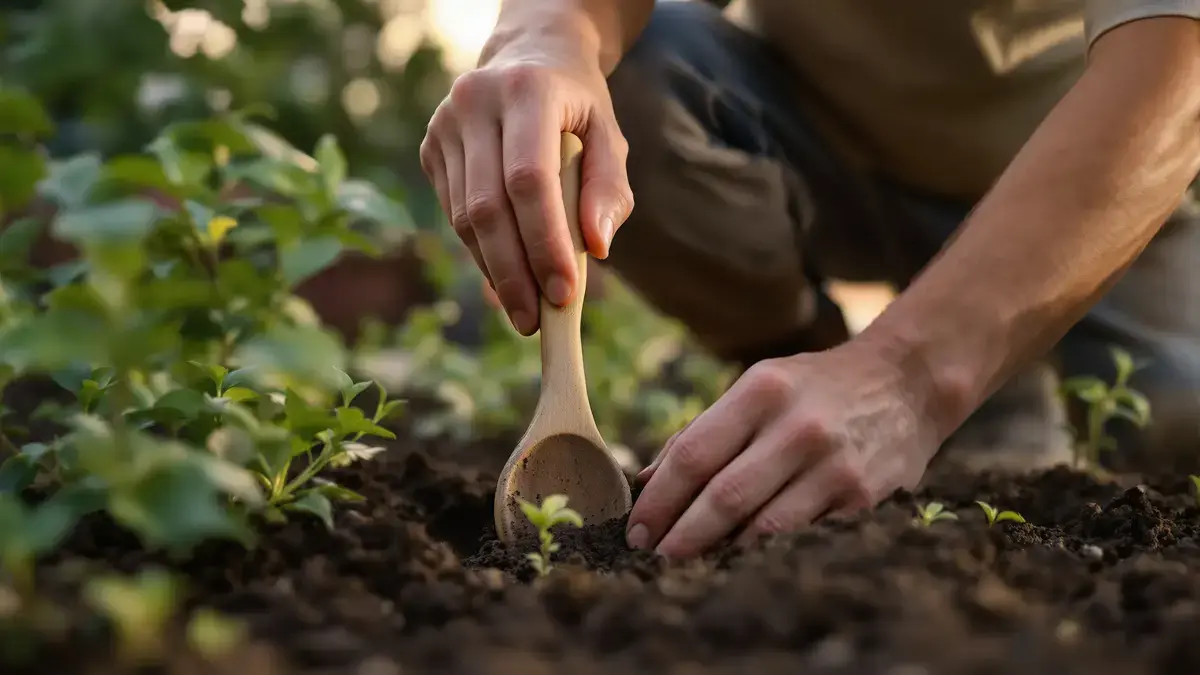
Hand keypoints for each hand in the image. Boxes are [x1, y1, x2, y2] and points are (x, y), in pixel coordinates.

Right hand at [420, 46, 633, 335]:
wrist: (529, 58)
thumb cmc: (577, 108)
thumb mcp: (609, 136)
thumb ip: (609, 190)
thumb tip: (596, 249)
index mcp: (526, 92)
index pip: (528, 181)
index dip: (544, 242)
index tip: (565, 293)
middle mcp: (474, 103)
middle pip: (488, 208)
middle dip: (516, 273)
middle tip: (538, 320)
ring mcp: (444, 125)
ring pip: (465, 218)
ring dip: (496, 272)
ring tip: (526, 310)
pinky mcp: (430, 149)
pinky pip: (454, 216)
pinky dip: (482, 254)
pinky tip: (507, 277)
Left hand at [625, 341, 942, 557]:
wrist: (906, 383)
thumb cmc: (814, 388)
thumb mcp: (757, 386)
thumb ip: (702, 431)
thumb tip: (646, 483)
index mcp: (761, 391)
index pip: (694, 455)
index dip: (659, 500)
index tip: (637, 529)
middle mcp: (798, 427)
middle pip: (723, 496)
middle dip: (681, 536)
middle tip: (654, 559)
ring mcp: (834, 466)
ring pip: (763, 527)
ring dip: (720, 553)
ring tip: (690, 566)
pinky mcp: (863, 499)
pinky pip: (802, 538)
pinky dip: (766, 555)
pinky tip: (741, 562)